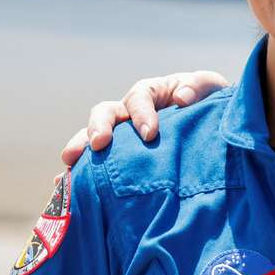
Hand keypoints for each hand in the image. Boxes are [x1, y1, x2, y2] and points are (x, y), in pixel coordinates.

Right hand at [59, 70, 230, 165]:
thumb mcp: (210, 87)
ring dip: (79, 148)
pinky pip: (91, 164)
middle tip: (99, 144)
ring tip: (70, 163)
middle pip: (105, 113)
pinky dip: (76, 174)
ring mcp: (119, 136)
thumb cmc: (209, 102)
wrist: (211, 128)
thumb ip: (198, 86)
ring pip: (91, 137)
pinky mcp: (117, 159)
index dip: (141, 114)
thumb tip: (181, 98)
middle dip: (99, 127)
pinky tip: (64, 188)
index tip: (150, 134)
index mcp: (150, 93)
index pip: (139, 98)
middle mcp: (128, 113)